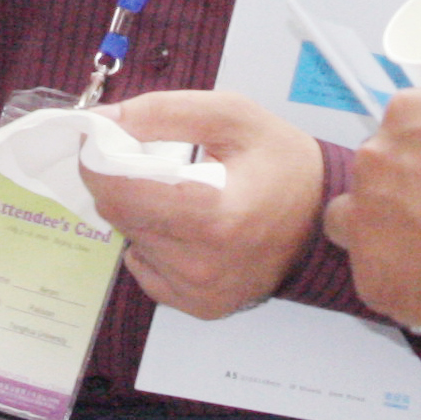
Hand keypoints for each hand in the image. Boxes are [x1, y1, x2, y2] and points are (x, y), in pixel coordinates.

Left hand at [85, 90, 326, 318]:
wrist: (323, 213)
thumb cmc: (281, 161)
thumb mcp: (230, 114)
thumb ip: (161, 112)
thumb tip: (101, 120)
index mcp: (214, 216)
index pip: (119, 193)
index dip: (97, 159)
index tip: (101, 137)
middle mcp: (204, 266)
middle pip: (118, 215)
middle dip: (117, 179)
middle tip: (144, 155)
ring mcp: (202, 293)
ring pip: (131, 238)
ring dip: (138, 208)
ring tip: (176, 189)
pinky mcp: (201, 307)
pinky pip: (146, 267)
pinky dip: (152, 240)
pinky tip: (183, 222)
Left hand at [326, 49, 420, 339]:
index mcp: (410, 113)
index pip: (403, 135)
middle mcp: (376, 158)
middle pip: (378, 178)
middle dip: (405, 197)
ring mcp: (367, 218)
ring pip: (356, 226)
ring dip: (384, 237)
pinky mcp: (373, 275)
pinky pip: (375, 280)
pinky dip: (400, 286)